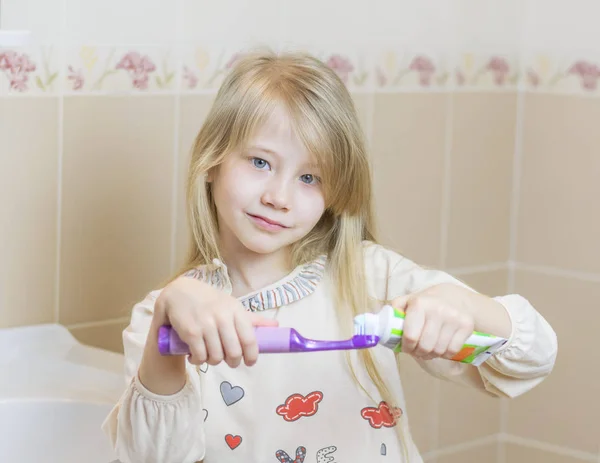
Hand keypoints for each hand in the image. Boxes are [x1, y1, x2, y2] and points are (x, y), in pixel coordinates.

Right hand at [153, 276, 277, 367]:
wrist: (179, 292)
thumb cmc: (210, 301)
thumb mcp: (231, 306)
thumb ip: (252, 319)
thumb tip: (276, 326)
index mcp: (236, 310)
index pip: (250, 339)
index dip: (252, 356)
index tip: (250, 362)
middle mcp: (222, 317)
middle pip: (234, 352)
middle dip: (232, 361)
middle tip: (228, 360)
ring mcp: (206, 324)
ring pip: (216, 357)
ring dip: (213, 361)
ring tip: (210, 355)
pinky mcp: (191, 332)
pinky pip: (200, 356)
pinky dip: (198, 360)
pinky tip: (196, 355)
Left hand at [391, 283, 475, 360]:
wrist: (452, 297)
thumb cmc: (424, 304)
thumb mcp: (406, 302)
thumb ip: (393, 313)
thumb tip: (382, 327)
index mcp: (419, 304)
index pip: (411, 337)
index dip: (406, 347)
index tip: (406, 347)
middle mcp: (438, 309)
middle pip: (425, 347)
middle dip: (418, 353)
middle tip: (417, 350)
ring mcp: (454, 318)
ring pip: (439, 351)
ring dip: (431, 355)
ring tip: (428, 348)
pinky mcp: (467, 326)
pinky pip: (453, 351)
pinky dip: (445, 354)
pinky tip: (441, 346)